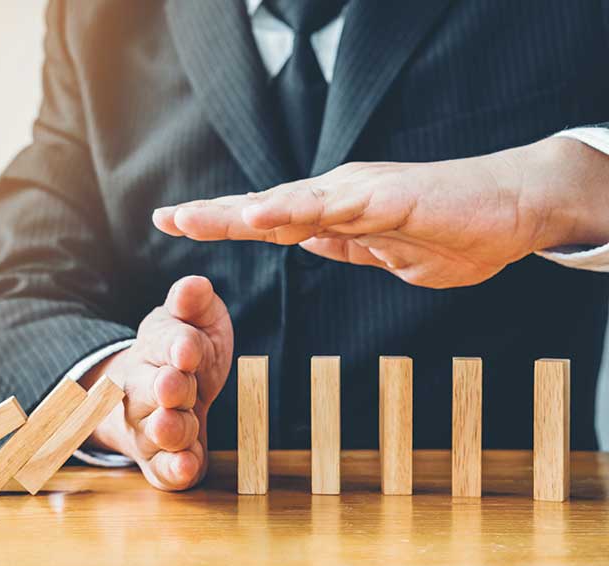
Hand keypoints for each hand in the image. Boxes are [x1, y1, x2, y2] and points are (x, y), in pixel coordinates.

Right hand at [82, 276, 232, 490]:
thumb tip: (196, 284)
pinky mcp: (161, 462)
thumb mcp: (192, 321)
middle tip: (175, 386)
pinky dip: (173, 471)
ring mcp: (149, 428)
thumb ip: (193, 304)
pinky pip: (163, 471)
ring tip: (179, 425)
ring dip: (169, 430)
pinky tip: (186, 467)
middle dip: (164, 389)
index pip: (164, 344)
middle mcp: (143, 390)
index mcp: (155, 349)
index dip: (176, 347)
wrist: (163, 392)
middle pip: (148, 391)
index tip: (188, 348)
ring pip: (154, 432)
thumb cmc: (184, 352)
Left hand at [153, 138, 608, 287]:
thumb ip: (347, 247)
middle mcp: (340, 197)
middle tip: (166, 219)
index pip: (271, 221)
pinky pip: (332, 206)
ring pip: (288, 201)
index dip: (225, 225)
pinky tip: (258, 216)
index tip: (182, 227)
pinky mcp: (387, 197)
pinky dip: (292, 210)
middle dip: (214, 216)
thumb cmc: (456, 233)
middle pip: (266, 208)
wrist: (514, 211)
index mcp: (337, 214)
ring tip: (190, 219)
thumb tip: (310, 244)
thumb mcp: (386, 255)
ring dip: (237, 211)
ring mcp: (361, 194)